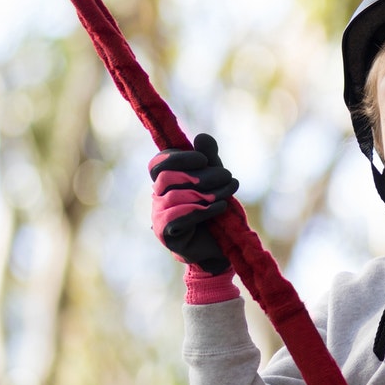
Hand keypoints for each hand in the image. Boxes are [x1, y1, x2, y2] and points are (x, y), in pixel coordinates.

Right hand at [149, 133, 238, 276]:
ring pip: (175, 196)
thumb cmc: (217, 212)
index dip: (179, 157)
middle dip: (200, 175)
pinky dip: (203, 211)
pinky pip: (178, 217)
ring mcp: (158, 215)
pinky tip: (220, 208)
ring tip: (227, 194)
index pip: (159, 163)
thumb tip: (201, 137)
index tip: (204, 159)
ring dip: (207, 193)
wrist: (222, 248)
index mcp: (166, 181)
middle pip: (166, 177)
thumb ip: (210, 160)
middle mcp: (158, 197)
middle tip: (226, 176)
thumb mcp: (217, 181)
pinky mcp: (166, 234)